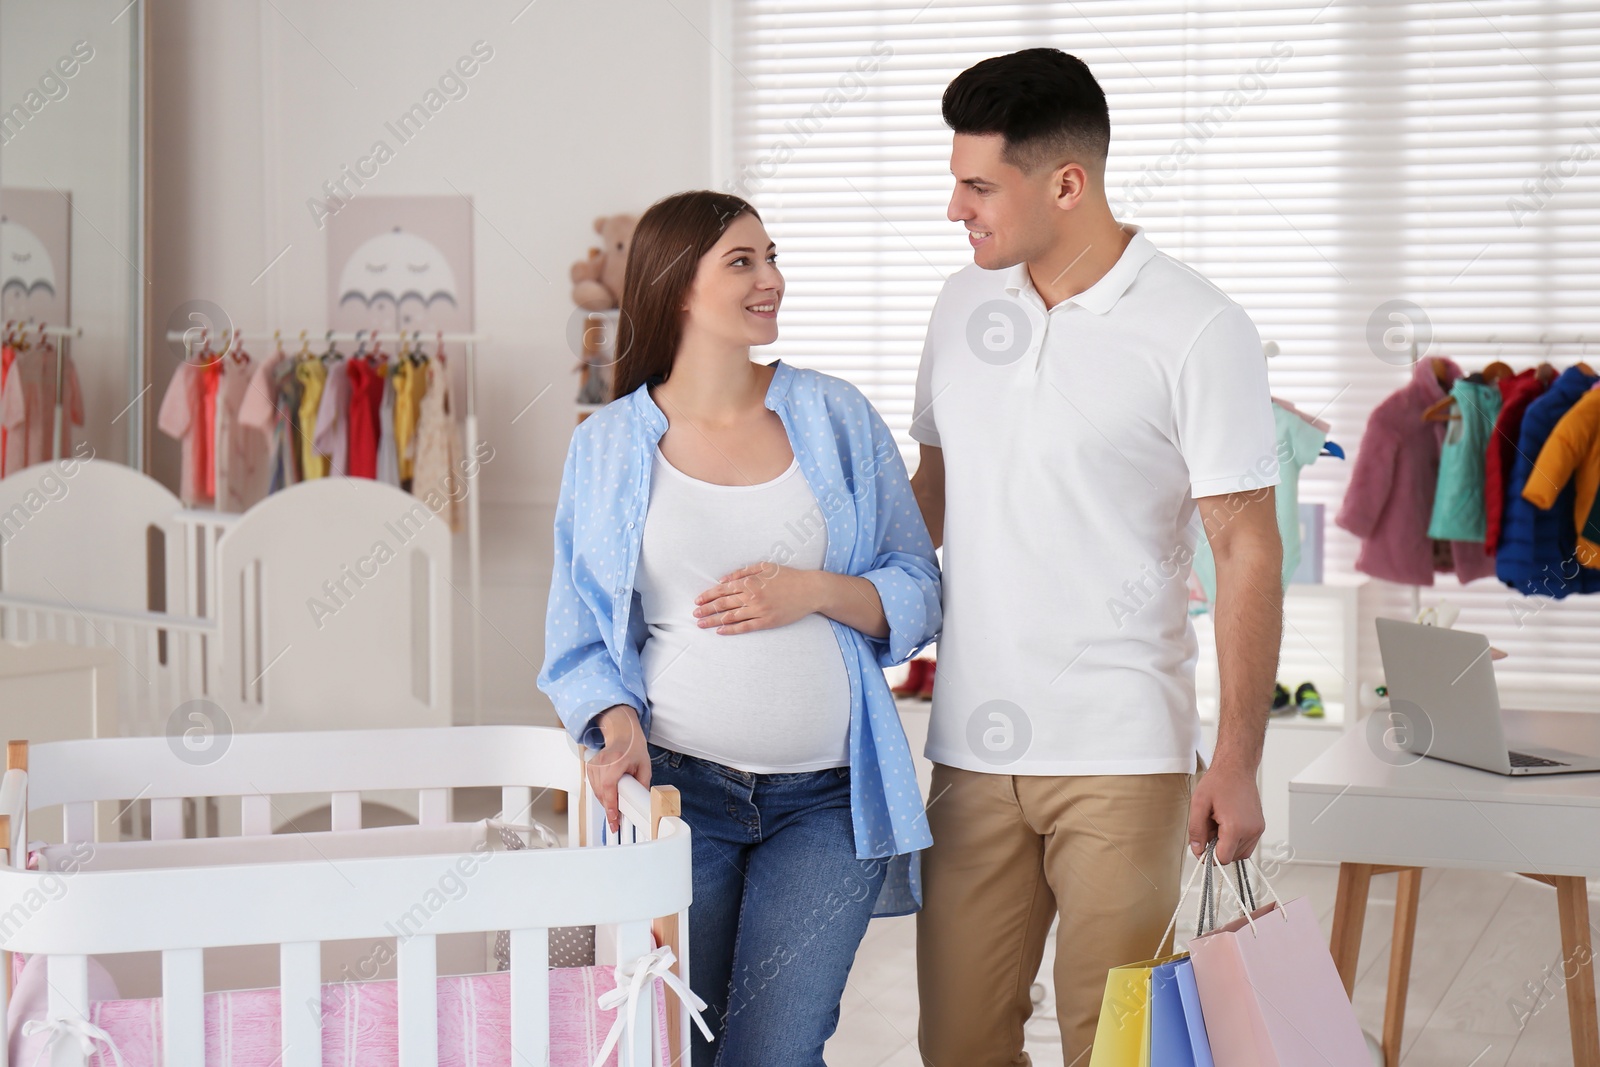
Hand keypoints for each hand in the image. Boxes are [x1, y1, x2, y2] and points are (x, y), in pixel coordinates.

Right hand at [588, 704, 650, 834]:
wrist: (623, 734)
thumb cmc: (633, 748)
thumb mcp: (644, 766)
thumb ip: (642, 784)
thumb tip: (641, 802)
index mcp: (616, 760)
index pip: (609, 786)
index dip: (610, 805)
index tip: (613, 819)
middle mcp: (602, 762)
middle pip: (601, 792)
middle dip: (609, 808)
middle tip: (616, 820)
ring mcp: (594, 764)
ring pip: (596, 791)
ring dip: (605, 801)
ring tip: (615, 806)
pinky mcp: (590, 767)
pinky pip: (593, 786)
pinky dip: (600, 794)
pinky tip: (609, 794)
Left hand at [694, 563, 817, 634]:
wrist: (810, 590)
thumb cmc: (788, 577)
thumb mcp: (765, 567)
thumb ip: (742, 572)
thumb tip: (723, 579)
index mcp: (750, 582)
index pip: (723, 590)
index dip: (708, 596)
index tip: (697, 601)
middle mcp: (752, 597)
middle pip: (723, 604)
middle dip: (706, 609)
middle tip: (694, 615)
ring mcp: (759, 610)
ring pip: (731, 617)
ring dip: (714, 621)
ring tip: (701, 624)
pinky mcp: (767, 622)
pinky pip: (745, 627)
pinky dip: (731, 629)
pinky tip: (720, 631)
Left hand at [1187, 760, 1264, 865]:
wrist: (1236, 768)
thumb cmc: (1218, 782)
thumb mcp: (1198, 804)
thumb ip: (1196, 831)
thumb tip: (1197, 850)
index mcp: (1236, 827)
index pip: (1223, 859)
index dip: (1209, 856)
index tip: (1202, 846)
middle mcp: (1251, 831)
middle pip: (1231, 857)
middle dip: (1217, 848)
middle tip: (1209, 827)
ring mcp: (1258, 830)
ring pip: (1239, 853)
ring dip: (1226, 845)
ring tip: (1218, 824)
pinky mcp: (1260, 827)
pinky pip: (1246, 845)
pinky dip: (1235, 840)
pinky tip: (1227, 824)